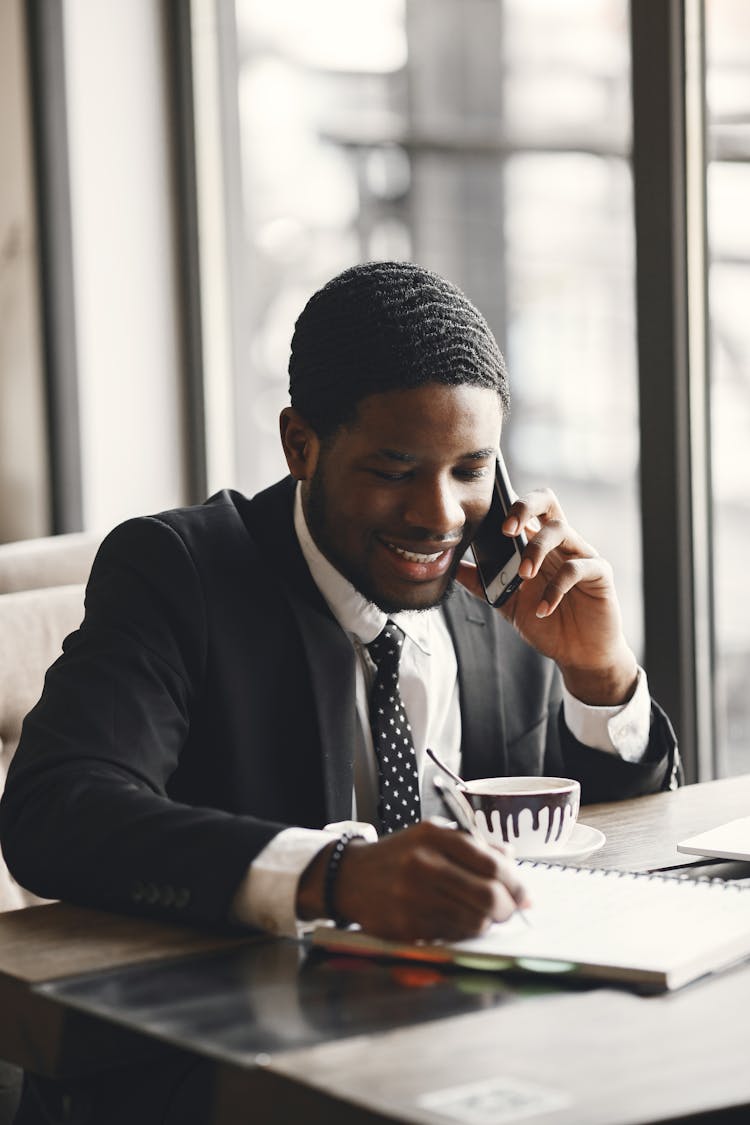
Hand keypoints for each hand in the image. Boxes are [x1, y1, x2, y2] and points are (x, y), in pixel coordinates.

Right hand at [297, 821, 528, 941]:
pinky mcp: (405, 927)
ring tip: (483, 917)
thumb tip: (512, 861)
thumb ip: (473, 846)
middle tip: (509, 911)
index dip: (515, 882)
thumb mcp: (431, 838)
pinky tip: (457, 922)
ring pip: (473, 920)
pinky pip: (452, 936)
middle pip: (487, 895)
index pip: (490, 862)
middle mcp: (423, 864)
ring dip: (486, 923)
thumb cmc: (398, 857)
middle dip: (507, 908)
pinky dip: (463, 932)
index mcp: (434, 836)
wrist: (349, 877)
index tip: (524, 894)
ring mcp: (412, 897)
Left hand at [458, 487, 637, 705]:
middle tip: (506, 530)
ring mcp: (582, 554)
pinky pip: (578, 568)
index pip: (526, 507)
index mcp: (538, 543)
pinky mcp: (600, 573)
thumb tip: (450, 567)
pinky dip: (555, 588)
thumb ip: (482, 583)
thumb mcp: (508, 603)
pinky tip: (543, 609)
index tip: (486, 519)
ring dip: (536, 550)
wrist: (579, 655)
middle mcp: (561, 542)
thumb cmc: (547, 624)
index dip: (507, 504)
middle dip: (524, 506)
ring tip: (523, 576)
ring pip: (560, 530)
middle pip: (547, 500)